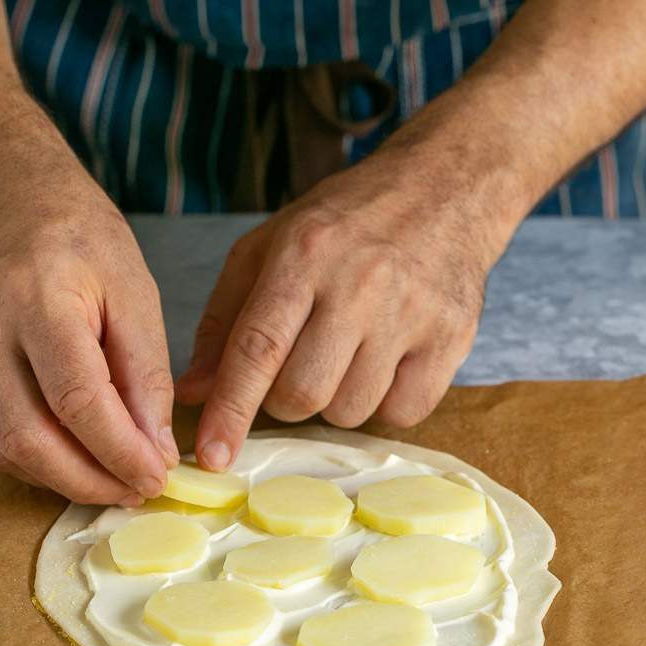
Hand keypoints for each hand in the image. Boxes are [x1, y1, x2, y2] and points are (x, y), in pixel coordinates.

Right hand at [0, 128, 177, 504]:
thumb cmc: (74, 233)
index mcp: (37, 300)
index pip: (77, 400)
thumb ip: (145, 371)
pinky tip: (68, 457)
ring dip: (61, 479)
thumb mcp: (133, 288)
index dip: (120, 452)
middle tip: (135, 489)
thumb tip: (155, 447)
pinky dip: (31, 460)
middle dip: (90, 481)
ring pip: (3, 448)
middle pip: (30, 438)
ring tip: (109, 478)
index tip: (157, 475)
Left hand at [176, 112, 526, 470]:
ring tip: (344, 357)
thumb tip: (194, 391)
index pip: (258, 348)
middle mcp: (359, 284)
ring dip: (334, 402)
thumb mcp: (269, 248)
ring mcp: (411, 313)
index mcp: (303, 255)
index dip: (230, 409)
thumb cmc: (344, 224)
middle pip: (303, 393)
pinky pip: (403, 413)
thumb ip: (224, 320)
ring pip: (350, 411)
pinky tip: (383, 365)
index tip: (211, 455)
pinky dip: (384, 405)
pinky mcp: (451, 338)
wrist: (443, 190)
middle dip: (284, 401)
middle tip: (295, 368)